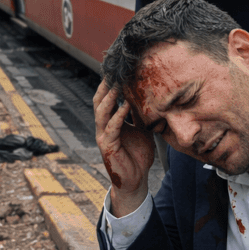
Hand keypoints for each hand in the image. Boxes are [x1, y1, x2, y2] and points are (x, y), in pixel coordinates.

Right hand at [93, 80, 155, 216]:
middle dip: (105, 86)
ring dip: (108, 98)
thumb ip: (140, 116)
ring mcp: (104, 136)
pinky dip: (118, 116)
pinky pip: (112, 128)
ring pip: (101, 112)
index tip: (117, 70)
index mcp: (110, 122)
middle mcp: (104, 127)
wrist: (135, 179)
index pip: (106, 99)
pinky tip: (124, 106)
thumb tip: (149, 99)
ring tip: (115, 85)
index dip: (109, 85)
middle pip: (99, 102)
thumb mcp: (142, 130)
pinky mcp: (108, 146)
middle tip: (113, 72)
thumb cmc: (138, 155)